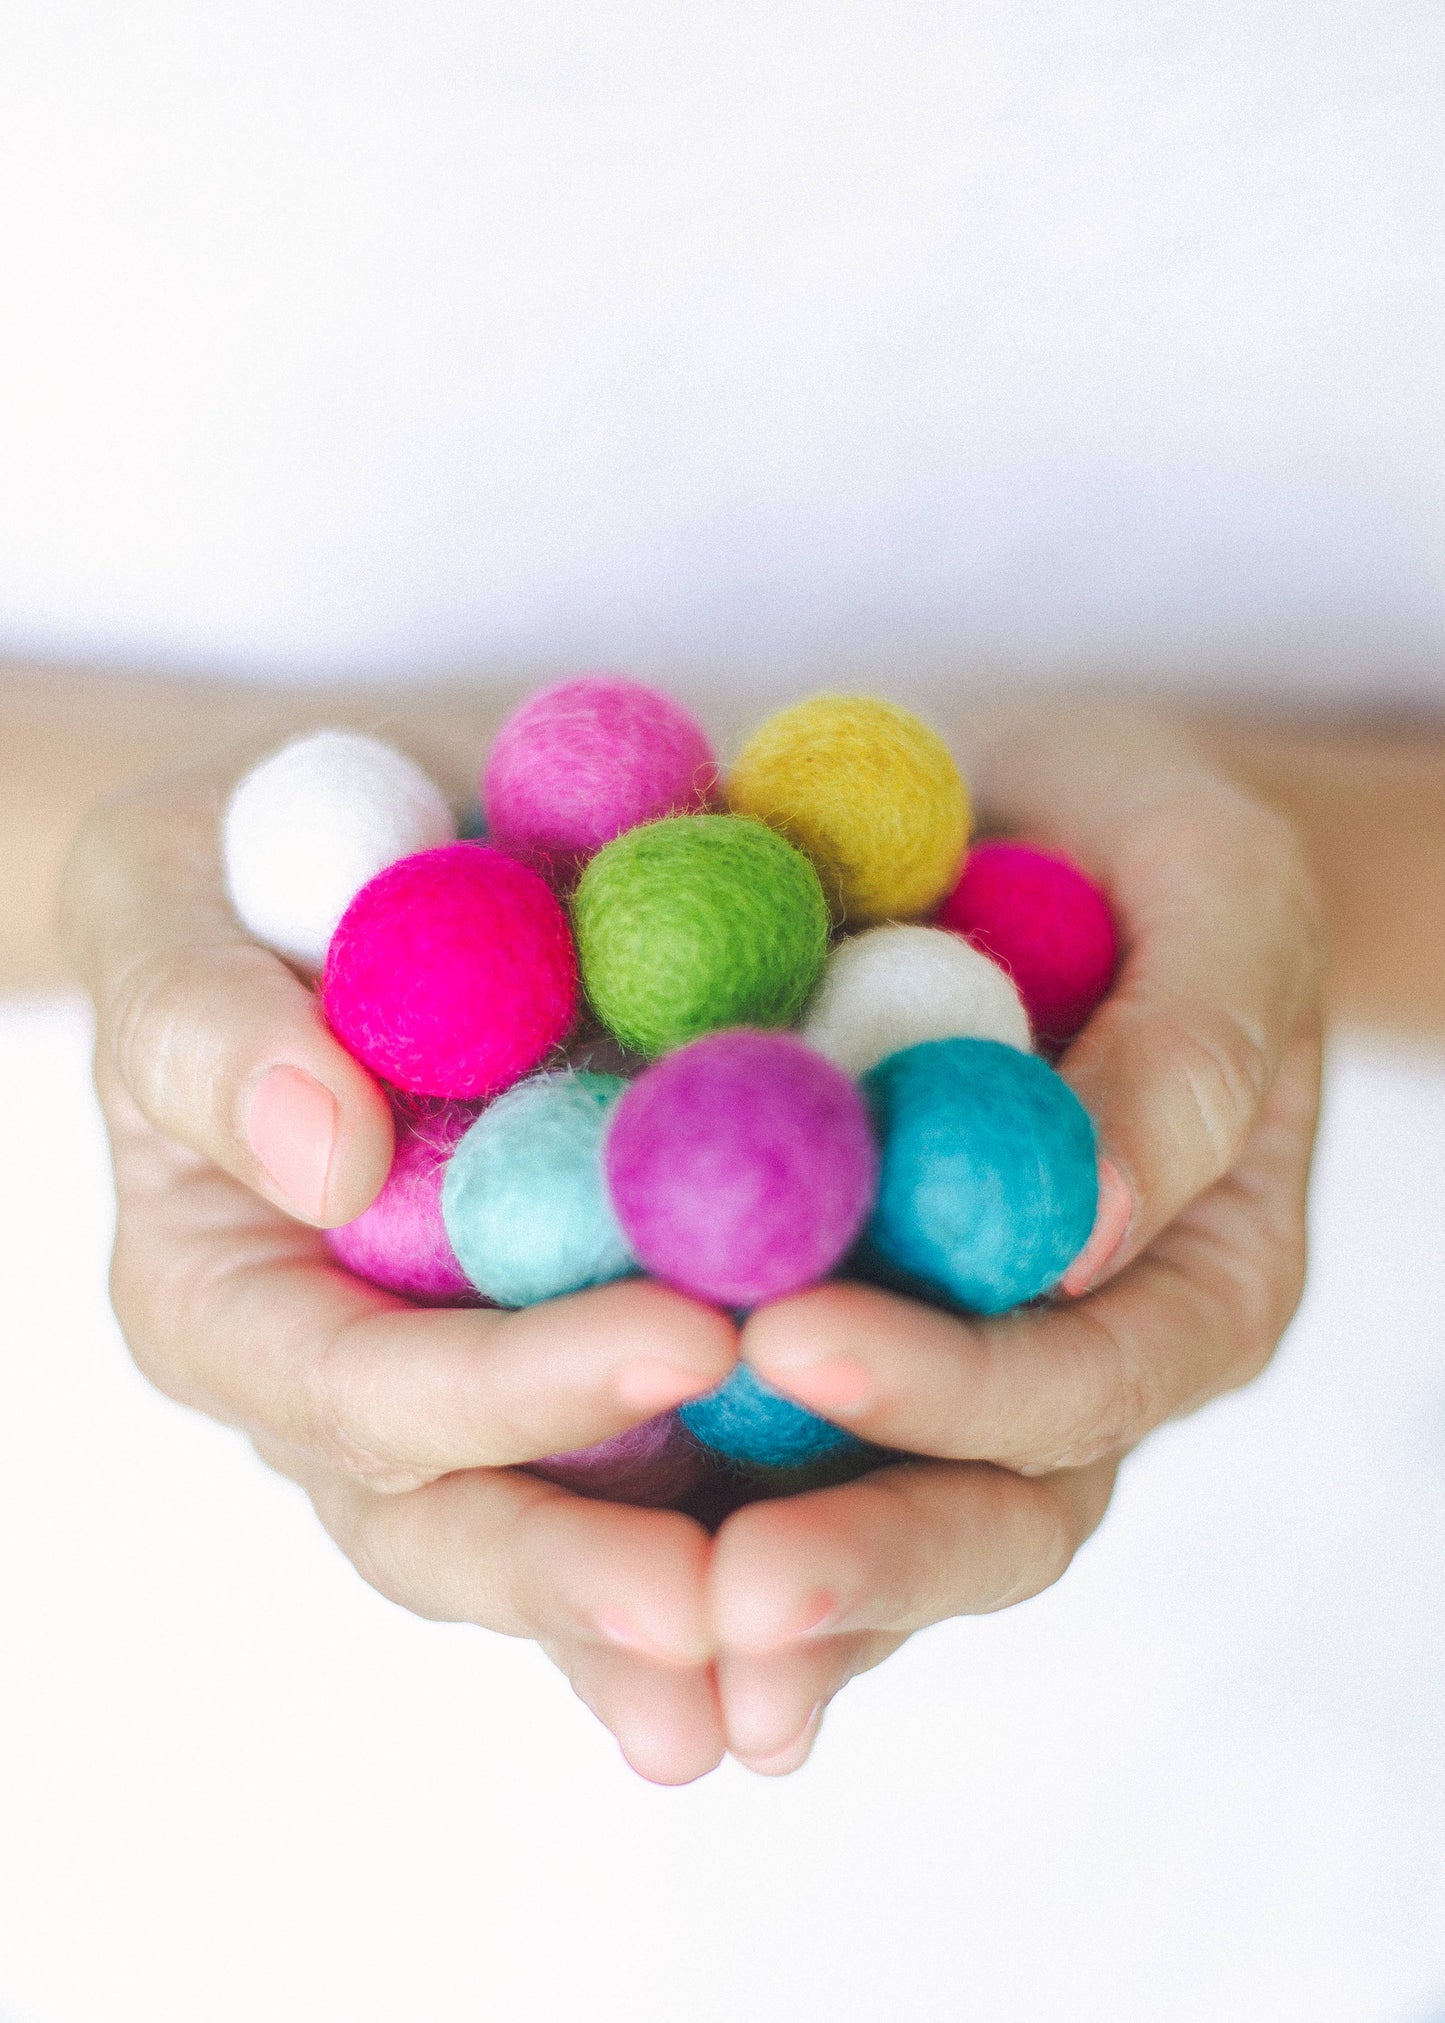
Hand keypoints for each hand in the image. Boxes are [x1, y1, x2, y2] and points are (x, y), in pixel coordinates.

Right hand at [62, 763, 740, 1785]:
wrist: (376, 849)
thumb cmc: (240, 864)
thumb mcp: (170, 887)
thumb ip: (205, 1022)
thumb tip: (320, 1153)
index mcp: (236, 1298)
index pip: (364, 1389)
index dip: (513, 1389)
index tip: (683, 1344)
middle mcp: (360, 1380)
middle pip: (464, 1518)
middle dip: (592, 1570)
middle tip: (732, 1609)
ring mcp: (485, 1384)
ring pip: (577, 1529)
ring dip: (689, 1613)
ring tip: (793, 1685)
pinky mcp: (600, 1353)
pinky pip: (679, 1461)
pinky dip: (768, 1517)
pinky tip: (870, 1581)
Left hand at [705, 702, 1325, 1773]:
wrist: (1055, 832)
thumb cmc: (1159, 850)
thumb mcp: (1218, 894)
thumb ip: (1185, 1053)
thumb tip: (1095, 1221)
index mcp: (1193, 1285)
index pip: (1082, 1383)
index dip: (950, 1382)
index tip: (798, 1341)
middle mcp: (1071, 1361)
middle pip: (984, 1511)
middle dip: (857, 1556)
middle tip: (724, 1595)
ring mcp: (947, 1363)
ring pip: (866, 1513)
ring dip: (753, 1584)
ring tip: (644, 1632)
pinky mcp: (825, 1327)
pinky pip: (753, 1438)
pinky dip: (670, 1494)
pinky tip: (564, 1541)